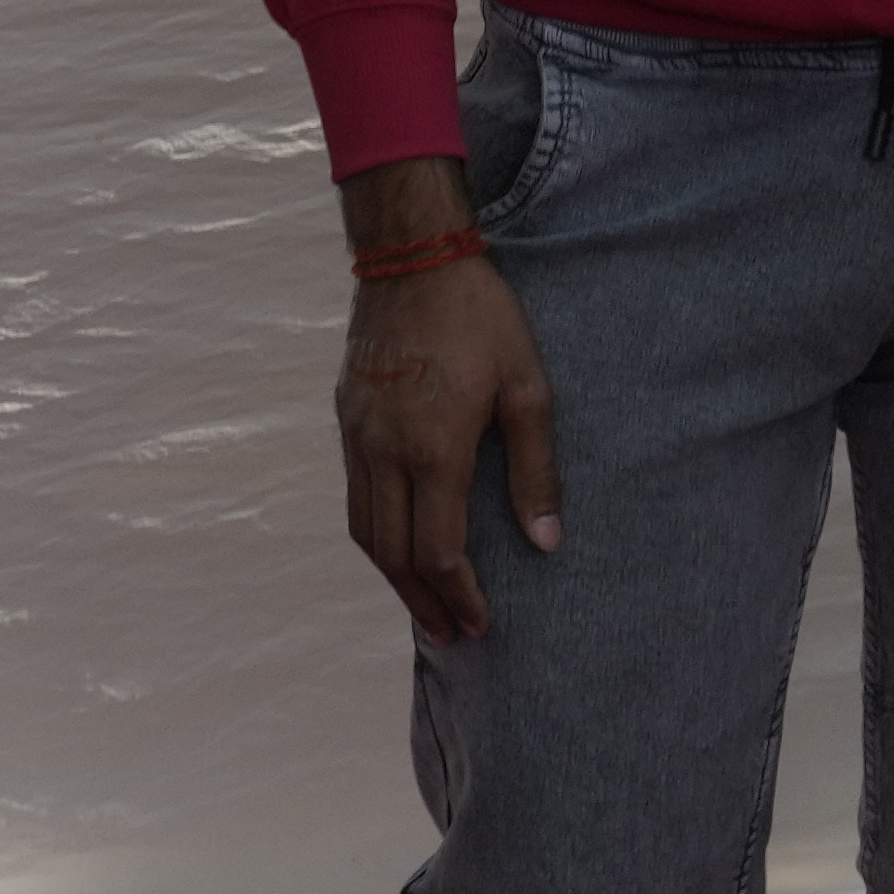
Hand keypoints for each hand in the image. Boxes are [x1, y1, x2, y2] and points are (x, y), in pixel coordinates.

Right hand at [334, 165, 559, 647]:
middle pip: (391, 554)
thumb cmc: (481, 318)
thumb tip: (546, 542)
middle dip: (421, 602)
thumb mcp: (528, 389)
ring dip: (392, 576)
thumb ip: (536, 470)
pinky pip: (354, 494)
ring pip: (363, 529)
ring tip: (422, 606)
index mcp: (433, 448)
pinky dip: (375, 535)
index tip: (480, 625)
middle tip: (451, 636)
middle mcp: (384, 451)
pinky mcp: (347, 419)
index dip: (458, 596)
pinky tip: (400, 543)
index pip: (436, 550)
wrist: (411, 257)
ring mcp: (358, 435)